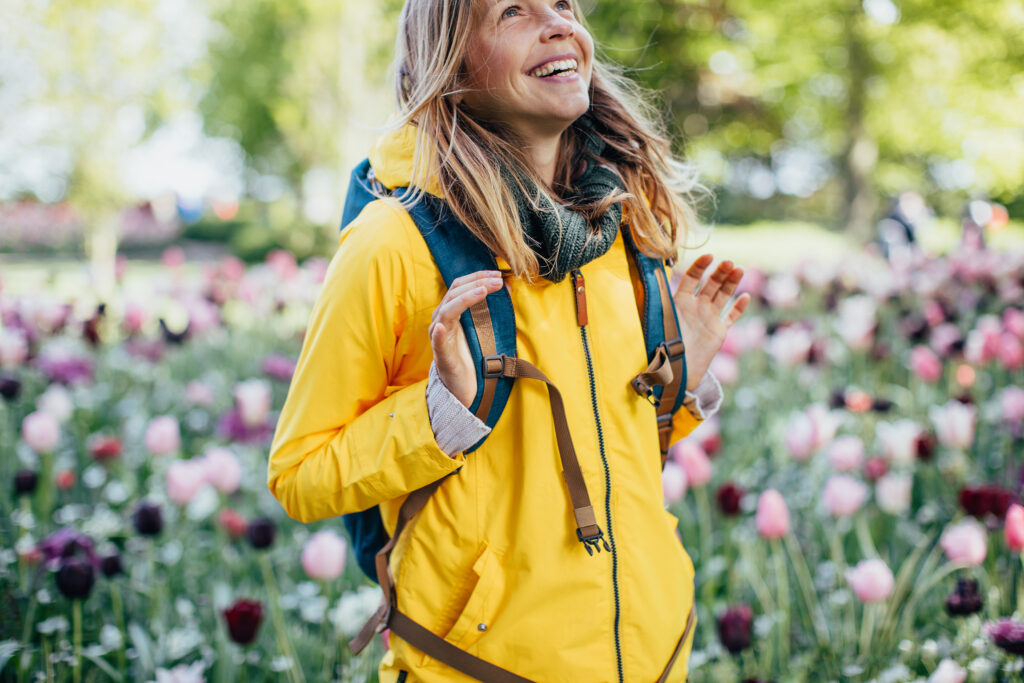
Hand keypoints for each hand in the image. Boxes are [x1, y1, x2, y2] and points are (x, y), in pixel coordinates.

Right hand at [429, 270, 506, 407]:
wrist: (462, 386)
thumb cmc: (471, 355)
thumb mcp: (484, 327)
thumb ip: (491, 307)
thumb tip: (507, 285)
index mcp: (450, 312)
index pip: (460, 285)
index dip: (477, 276)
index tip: (497, 274)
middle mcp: (441, 320)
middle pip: (454, 293)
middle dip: (477, 283)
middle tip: (497, 281)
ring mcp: (439, 337)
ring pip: (446, 312)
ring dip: (464, 299)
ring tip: (481, 292)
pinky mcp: (442, 355)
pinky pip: (436, 342)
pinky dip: (438, 333)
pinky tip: (441, 327)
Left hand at [671, 254, 750, 390]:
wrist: (675, 372)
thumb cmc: (663, 348)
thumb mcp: (659, 323)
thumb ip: (659, 304)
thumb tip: (651, 280)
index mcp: (680, 302)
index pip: (691, 279)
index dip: (700, 266)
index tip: (709, 256)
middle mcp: (696, 306)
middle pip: (711, 284)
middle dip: (720, 272)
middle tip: (729, 263)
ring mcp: (709, 317)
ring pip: (723, 295)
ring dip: (732, 282)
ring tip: (739, 269)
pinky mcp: (719, 331)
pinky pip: (731, 317)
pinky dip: (739, 308)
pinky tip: (745, 297)